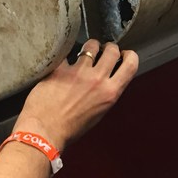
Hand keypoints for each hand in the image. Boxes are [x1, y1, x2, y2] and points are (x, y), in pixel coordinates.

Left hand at [13, 39, 138, 151]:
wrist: (46, 132)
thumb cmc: (71, 128)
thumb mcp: (99, 112)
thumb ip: (106, 94)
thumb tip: (106, 80)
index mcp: (111, 92)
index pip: (131, 64)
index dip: (129, 55)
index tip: (123, 55)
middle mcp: (98, 79)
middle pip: (112, 50)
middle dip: (109, 47)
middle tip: (102, 51)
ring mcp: (79, 72)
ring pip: (91, 45)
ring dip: (89, 46)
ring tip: (83, 52)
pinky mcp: (60, 69)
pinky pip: (66, 52)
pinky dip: (65, 53)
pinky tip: (62, 59)